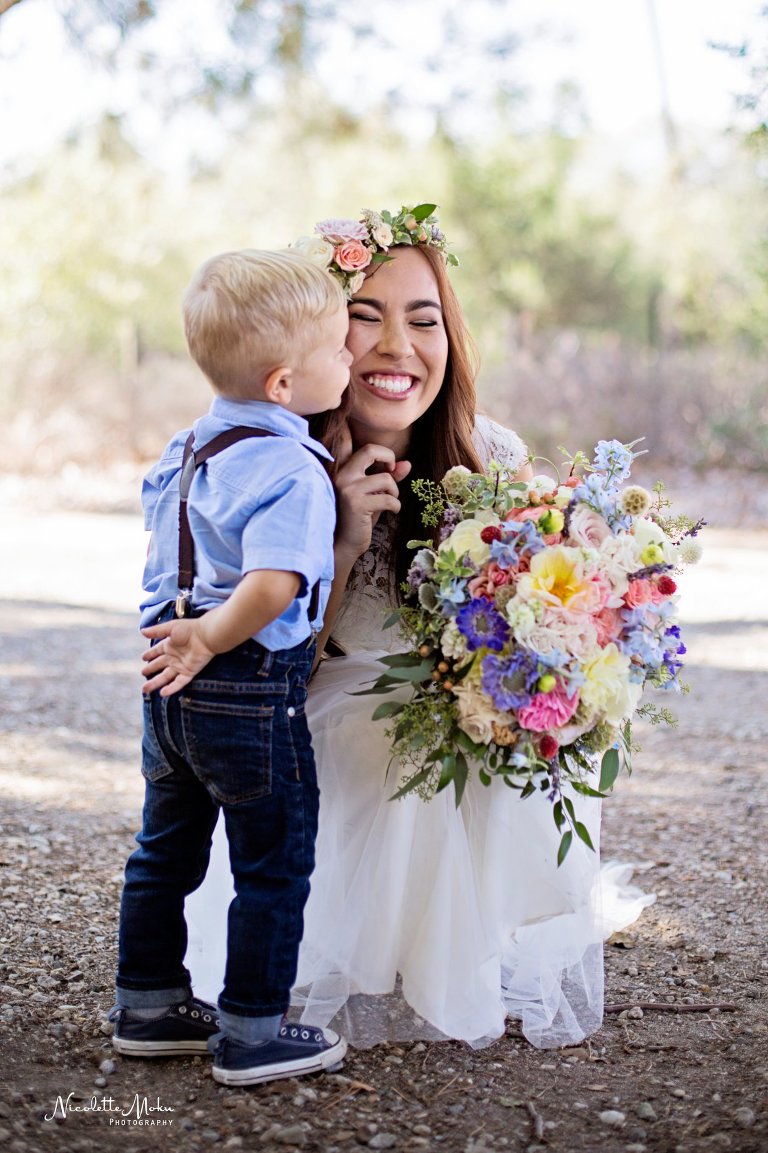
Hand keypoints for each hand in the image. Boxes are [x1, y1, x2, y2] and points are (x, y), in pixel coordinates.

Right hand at [140, 618, 215, 696]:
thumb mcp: (170, 628)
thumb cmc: (190, 630)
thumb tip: (141, 631)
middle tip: (142, 674)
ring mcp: (181, 665)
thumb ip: (156, 631)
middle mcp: (174, 656)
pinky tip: (162, 693)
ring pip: (166, 676)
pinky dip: (171, 688)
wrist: (206, 637)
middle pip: (159, 665)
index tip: (143, 658)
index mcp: (169, 645)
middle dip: (150, 670)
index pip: (157, 651)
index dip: (150, 654)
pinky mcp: (189, 672)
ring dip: (156, 683)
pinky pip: (179, 682)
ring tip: (145, 689)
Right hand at [333, 443, 411, 564]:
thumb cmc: (359, 518)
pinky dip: (395, 505)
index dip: (383, 452)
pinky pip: (388, 499)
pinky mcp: (357, 504)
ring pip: (386, 479)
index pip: (362, 447)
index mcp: (345, 471)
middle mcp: (343, 476)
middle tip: (392, 472)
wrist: (344, 544)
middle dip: (389, 457)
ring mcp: (348, 489)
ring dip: (394, 491)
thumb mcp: (374, 494)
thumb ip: (389, 477)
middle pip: (370, 451)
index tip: (389, 467)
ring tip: (390, 502)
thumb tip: (407, 464)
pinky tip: (392, 511)